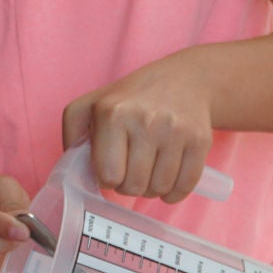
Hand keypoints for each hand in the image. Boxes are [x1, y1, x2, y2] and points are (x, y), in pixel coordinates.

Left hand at [60, 54, 215, 201]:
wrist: (184, 80)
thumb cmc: (131, 98)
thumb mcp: (92, 104)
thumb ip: (72, 134)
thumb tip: (74, 170)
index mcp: (112, 113)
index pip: (108, 176)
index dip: (107, 177)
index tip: (111, 166)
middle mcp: (145, 121)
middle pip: (134, 187)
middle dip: (129, 185)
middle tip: (130, 169)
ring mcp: (176, 131)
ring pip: (159, 190)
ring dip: (151, 188)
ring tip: (148, 169)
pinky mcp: (200, 141)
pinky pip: (184, 188)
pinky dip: (174, 192)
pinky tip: (167, 177)